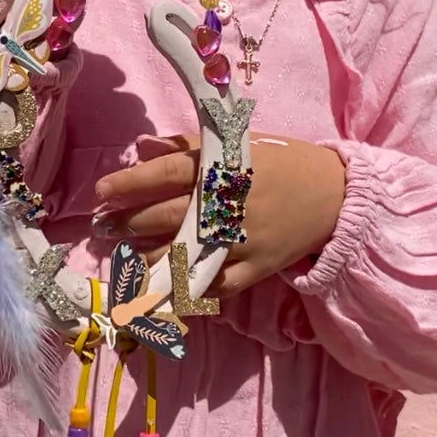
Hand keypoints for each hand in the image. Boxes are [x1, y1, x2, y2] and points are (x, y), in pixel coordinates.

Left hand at [93, 133, 344, 295]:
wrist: (334, 195)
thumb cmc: (281, 163)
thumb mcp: (239, 144)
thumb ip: (189, 146)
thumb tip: (143, 146)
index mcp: (222, 167)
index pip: (165, 174)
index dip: (129, 183)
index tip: (102, 192)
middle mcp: (228, 204)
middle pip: (166, 216)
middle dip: (127, 223)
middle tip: (102, 227)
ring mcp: (241, 240)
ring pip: (183, 255)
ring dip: (147, 259)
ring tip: (124, 257)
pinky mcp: (255, 268)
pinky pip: (215, 287)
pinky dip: (188, 292)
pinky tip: (163, 291)